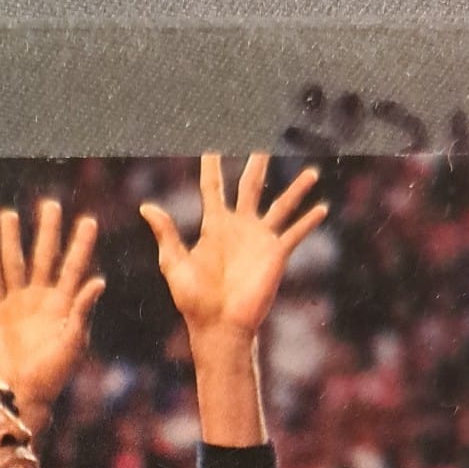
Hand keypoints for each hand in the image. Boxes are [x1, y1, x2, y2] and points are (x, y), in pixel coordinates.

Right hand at [0, 199, 105, 421]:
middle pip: (44, 257)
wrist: (21, 393)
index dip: (80, 245)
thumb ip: (83, 311)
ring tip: (9, 215)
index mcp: (63, 305)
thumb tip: (99, 280)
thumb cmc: (52, 375)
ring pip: (14, 264)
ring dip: (12, 240)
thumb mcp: (72, 343)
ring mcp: (17, 304)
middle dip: (47, 231)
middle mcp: (41, 299)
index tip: (88, 221)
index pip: (73, 267)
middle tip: (50, 205)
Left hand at [141, 153, 325, 348]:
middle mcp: (240, 227)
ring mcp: (260, 239)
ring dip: (297, 189)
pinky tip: (322, 209)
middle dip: (257, 163)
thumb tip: (146, 207)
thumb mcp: (174, 264)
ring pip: (281, 205)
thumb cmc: (194, 300)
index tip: (212, 144)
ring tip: (311, 172)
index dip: (211, 165)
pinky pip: (295, 234)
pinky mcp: (276, 255)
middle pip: (250, 185)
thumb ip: (166, 234)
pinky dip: (309, 222)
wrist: (219, 326)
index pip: (212, 186)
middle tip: (263, 141)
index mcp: (214, 226)